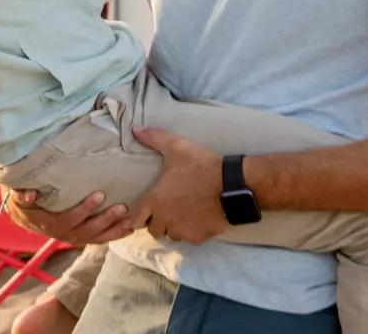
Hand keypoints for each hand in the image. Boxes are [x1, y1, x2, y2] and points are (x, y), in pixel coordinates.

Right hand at [5, 188, 134, 246]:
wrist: (23, 216)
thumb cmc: (22, 201)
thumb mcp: (15, 195)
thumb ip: (20, 195)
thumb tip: (30, 193)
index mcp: (49, 223)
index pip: (70, 218)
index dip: (85, 209)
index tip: (100, 194)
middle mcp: (63, 234)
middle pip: (87, 230)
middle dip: (106, 220)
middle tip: (122, 207)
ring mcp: (73, 237)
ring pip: (96, 238)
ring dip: (114, 230)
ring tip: (130, 222)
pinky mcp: (81, 237)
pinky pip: (99, 239)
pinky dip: (114, 235)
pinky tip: (128, 229)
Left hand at [130, 127, 227, 243]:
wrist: (232, 185)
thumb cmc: (201, 166)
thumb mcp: (177, 147)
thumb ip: (155, 138)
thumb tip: (135, 130)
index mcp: (155, 200)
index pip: (135, 218)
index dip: (136, 215)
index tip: (143, 211)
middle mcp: (165, 219)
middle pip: (153, 229)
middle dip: (157, 221)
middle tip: (167, 209)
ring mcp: (183, 230)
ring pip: (172, 235)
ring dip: (174, 227)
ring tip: (183, 214)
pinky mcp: (199, 237)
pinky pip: (191, 238)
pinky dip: (193, 231)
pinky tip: (200, 219)